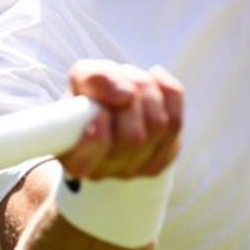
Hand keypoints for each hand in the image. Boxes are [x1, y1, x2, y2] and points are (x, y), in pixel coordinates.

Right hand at [62, 60, 182, 179]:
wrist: (106, 103)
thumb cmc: (88, 94)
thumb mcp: (80, 78)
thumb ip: (93, 79)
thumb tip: (126, 95)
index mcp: (73, 158)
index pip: (96, 149)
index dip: (101, 125)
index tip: (100, 108)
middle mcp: (102, 171)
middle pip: (133, 137)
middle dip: (131, 97)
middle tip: (120, 82)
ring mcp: (133, 169)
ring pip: (158, 127)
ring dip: (148, 92)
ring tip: (133, 81)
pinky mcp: (159, 160)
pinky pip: (175, 122)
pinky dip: (168, 93)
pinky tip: (155, 81)